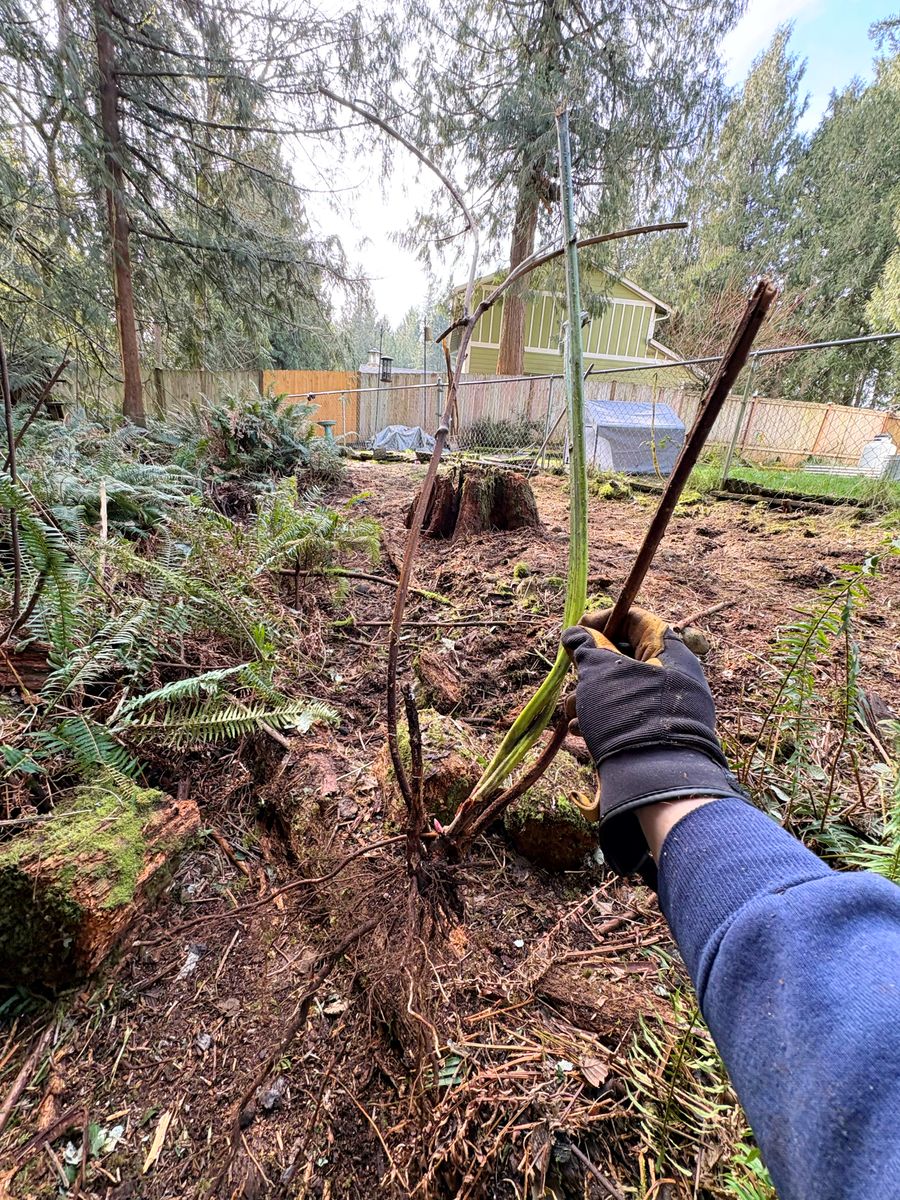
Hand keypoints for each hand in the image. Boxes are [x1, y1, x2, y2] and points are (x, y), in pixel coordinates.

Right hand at [561, 606, 742, 883]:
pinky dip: (601, 719)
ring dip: (589, 697)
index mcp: (669, 651)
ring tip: (572, 715)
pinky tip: (580, 733)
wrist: (654, 780)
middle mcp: (673, 675)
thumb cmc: (628, 715)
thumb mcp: (600, 672)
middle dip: (590, 668)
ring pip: (620, 689)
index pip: (635, 619)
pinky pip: (626, 716)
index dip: (602, 620)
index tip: (575, 632)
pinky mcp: (658, 735)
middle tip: (572, 677)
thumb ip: (586, 647)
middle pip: (624, 656)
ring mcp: (668, 707)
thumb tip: (575, 633)